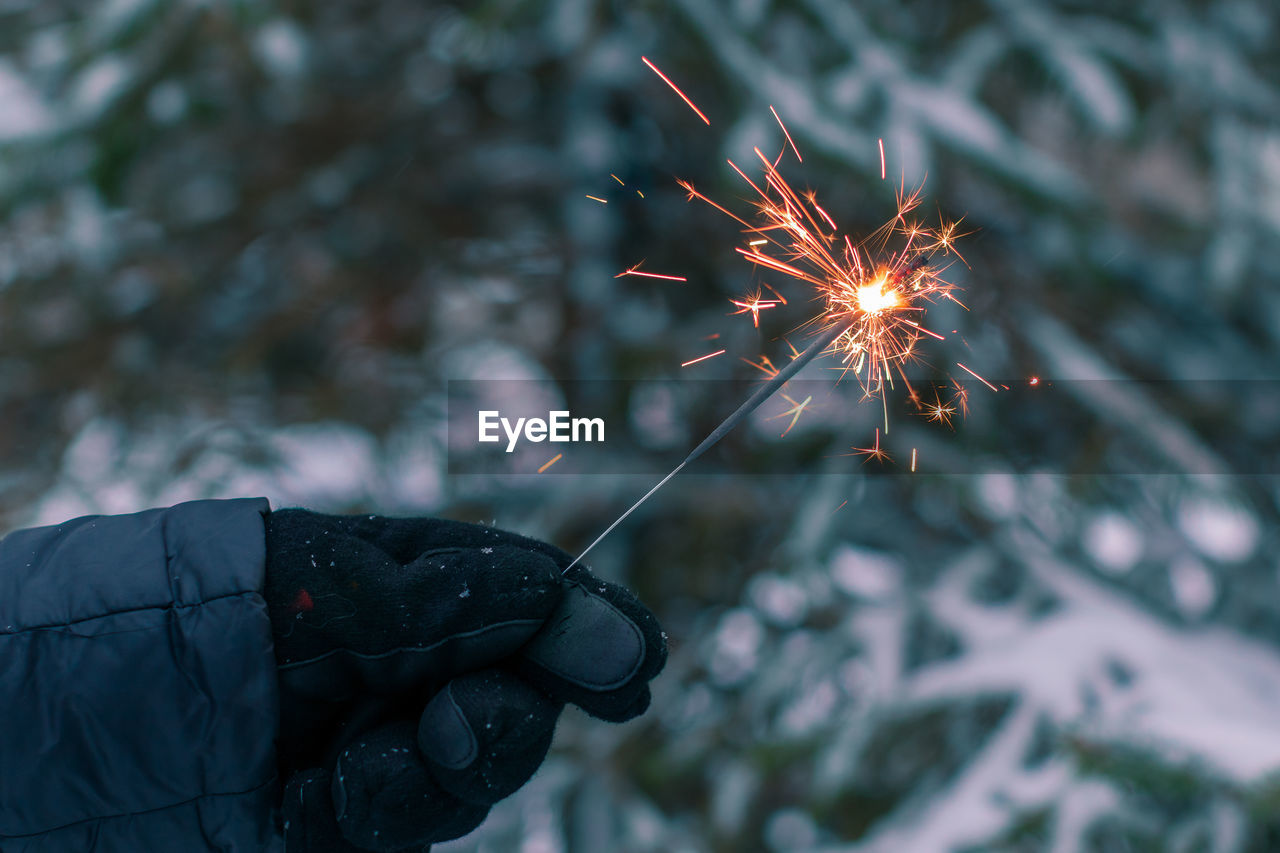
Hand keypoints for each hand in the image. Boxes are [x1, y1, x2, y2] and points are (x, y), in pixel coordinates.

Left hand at [263, 510, 665, 851]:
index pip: (540, 606)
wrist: (93, 719)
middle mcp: (413, 667)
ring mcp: (381, 743)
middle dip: (499, 727)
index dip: (595, 636)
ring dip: (417, 783)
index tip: (640, 668)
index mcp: (425, 588)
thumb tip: (627, 642)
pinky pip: (404, 832)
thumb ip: (493, 612)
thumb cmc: (229, 617)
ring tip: (340, 774)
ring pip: (470, 783)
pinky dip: (365, 821)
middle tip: (448, 724)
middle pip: (522, 707)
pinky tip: (308, 804)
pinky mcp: (345, 817)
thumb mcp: (365, 595)